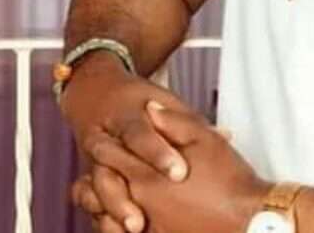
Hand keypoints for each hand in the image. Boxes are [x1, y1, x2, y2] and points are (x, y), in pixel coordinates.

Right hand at [60, 53, 198, 230]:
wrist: (97, 93)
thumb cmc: (138, 101)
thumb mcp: (167, 103)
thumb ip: (191, 123)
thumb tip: (226, 134)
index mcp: (127, 114)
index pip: (141, 133)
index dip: (159, 154)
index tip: (179, 173)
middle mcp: (106, 136)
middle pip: (109, 164)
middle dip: (126, 194)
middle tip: (143, 219)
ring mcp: (94, 157)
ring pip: (96, 185)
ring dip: (114, 208)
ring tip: (135, 228)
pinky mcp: (89, 175)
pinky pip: (87, 198)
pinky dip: (101, 215)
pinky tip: (118, 230)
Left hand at [84, 102, 268, 232]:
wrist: (248, 221)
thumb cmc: (229, 179)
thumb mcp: (205, 140)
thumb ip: (173, 122)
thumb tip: (149, 109)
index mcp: (148, 173)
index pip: (112, 153)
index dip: (106, 141)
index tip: (104, 133)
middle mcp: (140, 200)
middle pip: (104, 182)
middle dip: (99, 167)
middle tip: (98, 156)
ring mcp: (146, 225)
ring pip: (107, 211)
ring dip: (101, 197)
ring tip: (101, 186)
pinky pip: (120, 231)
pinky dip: (113, 221)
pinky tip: (118, 214)